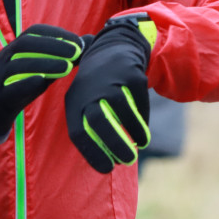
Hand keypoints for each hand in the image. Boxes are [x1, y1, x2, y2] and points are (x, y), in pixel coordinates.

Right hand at [0, 24, 84, 136]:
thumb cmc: (21, 81)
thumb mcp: (42, 66)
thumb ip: (63, 56)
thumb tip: (90, 41)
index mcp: (17, 47)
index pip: (35, 31)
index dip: (56, 33)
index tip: (77, 41)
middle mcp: (7, 57)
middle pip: (25, 43)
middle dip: (52, 45)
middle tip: (76, 51)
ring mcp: (1, 76)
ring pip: (18, 64)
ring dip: (44, 63)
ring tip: (67, 66)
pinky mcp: (0, 96)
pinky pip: (10, 87)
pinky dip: (26, 83)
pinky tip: (42, 81)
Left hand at [65, 15, 156, 172]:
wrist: (113, 49)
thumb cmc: (96, 86)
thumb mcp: (83, 100)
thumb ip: (88, 126)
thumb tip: (103, 159)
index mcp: (75, 101)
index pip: (79, 132)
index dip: (93, 153)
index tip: (107, 169)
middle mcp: (90, 90)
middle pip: (99, 121)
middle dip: (114, 144)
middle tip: (127, 161)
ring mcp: (111, 81)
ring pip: (123, 112)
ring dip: (134, 132)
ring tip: (140, 144)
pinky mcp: (130, 75)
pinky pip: (139, 102)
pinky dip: (143, 119)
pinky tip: (143, 130)